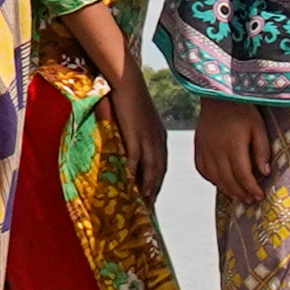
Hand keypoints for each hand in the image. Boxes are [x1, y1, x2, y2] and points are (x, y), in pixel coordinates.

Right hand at [110, 75, 170, 198]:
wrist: (128, 83)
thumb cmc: (130, 100)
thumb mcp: (139, 122)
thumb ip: (138, 138)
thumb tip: (131, 154)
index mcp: (160, 137)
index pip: (162, 165)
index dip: (158, 182)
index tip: (153, 196)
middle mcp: (158, 139)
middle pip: (160, 170)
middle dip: (156, 189)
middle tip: (150, 206)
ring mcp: (148, 137)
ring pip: (151, 167)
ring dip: (148, 184)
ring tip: (144, 200)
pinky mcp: (135, 134)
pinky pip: (136, 157)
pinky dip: (134, 171)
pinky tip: (129, 182)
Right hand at [196, 98, 274, 204]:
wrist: (218, 95)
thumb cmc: (242, 109)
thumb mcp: (258, 127)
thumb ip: (262, 150)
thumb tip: (265, 172)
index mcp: (233, 145)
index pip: (243, 175)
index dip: (251, 189)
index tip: (259, 196)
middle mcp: (216, 151)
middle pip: (228, 181)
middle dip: (241, 194)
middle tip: (251, 200)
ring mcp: (204, 150)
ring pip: (215, 178)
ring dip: (227, 190)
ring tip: (239, 195)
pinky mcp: (197, 147)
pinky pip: (202, 170)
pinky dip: (212, 180)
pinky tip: (221, 183)